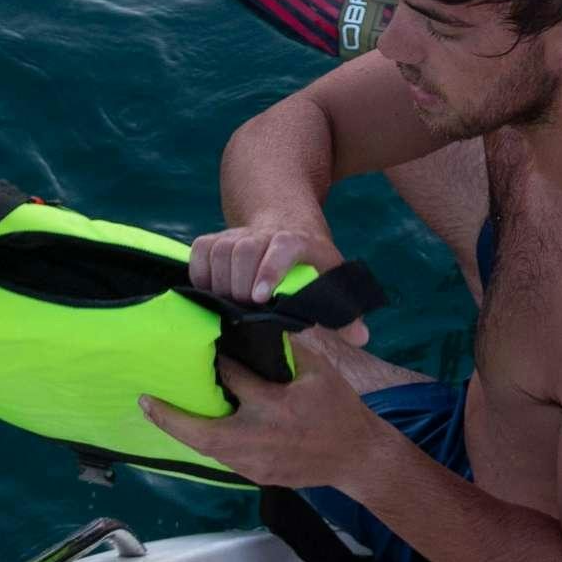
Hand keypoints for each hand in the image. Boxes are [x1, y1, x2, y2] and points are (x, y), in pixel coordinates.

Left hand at [140, 338, 385, 490]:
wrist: (357, 457)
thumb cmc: (339, 410)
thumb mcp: (318, 372)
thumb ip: (288, 349)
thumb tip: (261, 326)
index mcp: (273, 406)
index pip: (233, 379)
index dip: (216, 364)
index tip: (200, 350)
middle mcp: (256, 438)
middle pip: (201, 431)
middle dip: (170, 418)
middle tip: (145, 401)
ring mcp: (254, 463)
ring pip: (208, 448)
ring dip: (185, 431)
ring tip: (164, 413)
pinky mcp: (257, 475)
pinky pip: (224, 457)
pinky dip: (208, 441)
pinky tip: (200, 428)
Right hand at [188, 224, 366, 342]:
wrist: (283, 223)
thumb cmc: (308, 261)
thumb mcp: (330, 277)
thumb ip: (344, 310)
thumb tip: (361, 338)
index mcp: (296, 241)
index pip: (282, 249)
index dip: (270, 271)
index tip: (260, 298)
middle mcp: (264, 233)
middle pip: (244, 251)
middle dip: (241, 286)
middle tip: (246, 312)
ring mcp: (237, 234)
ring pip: (220, 252)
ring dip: (220, 283)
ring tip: (229, 307)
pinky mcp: (216, 238)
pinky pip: (200, 252)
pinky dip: (201, 274)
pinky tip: (211, 294)